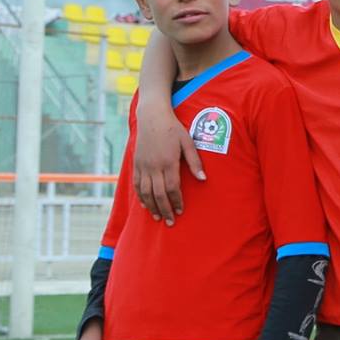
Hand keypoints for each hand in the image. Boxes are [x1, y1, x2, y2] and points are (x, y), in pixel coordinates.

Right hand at [133, 97, 202, 223]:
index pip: (172, 188)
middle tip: (171, 222)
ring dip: (152, 207)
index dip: (176, 201)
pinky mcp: (136, 164)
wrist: (151, 117)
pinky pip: (137, 185)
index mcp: (168, 161)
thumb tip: (203, 179)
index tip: (181, 211)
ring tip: (158, 218)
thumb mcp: (188, 142)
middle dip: (165, 210)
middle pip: (158, 194)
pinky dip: (141, 197)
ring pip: (146, 192)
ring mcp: (143, 166)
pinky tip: (146, 206)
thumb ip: (195, 161)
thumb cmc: (173, 129)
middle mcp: (153, 166)